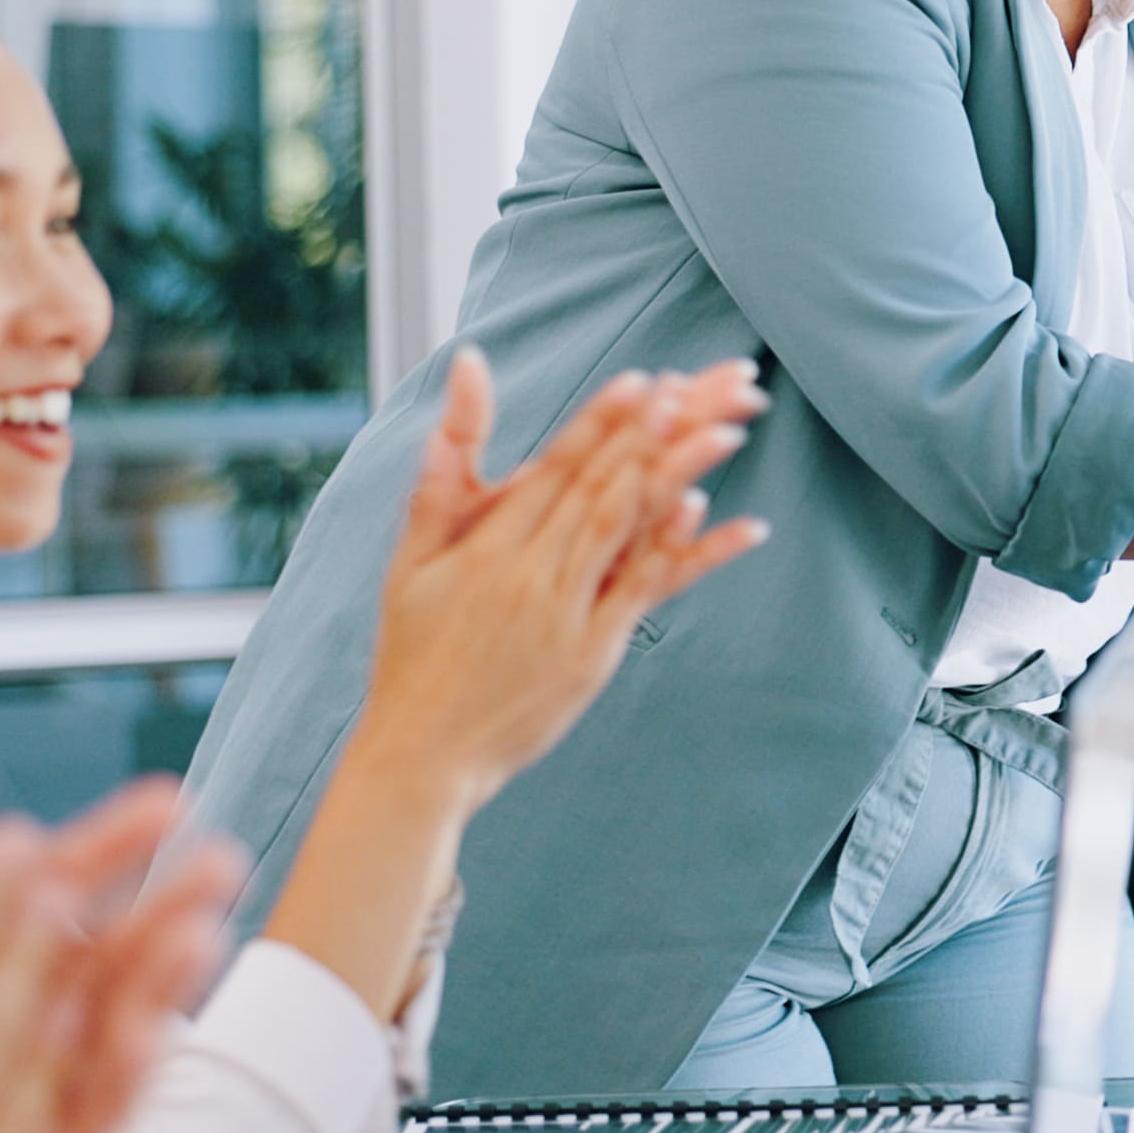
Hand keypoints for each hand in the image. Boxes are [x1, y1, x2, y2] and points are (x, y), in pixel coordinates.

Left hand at [0, 773, 231, 1132]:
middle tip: (222, 858)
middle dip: (159, 902)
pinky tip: (143, 1032)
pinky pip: (76, 1122)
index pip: (28, 891)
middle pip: (88, 953)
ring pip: (98, 1032)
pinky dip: (117, 1079)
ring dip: (158, 981)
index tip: (161, 806)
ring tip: (203, 929)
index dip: (99, 846)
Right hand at [356, 350, 772, 807]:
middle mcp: (527, 571)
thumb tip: (451, 396)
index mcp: (486, 545)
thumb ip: (439, 480)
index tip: (639, 380)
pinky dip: (675, 550)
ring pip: (624, 528)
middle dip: (648, 432)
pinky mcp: (590, 654)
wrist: (423, 752)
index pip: (553, 468)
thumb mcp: (409, 562)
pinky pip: (640, 591)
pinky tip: (709, 510)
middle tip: (694, 386)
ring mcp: (563, 613)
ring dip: (677, 475)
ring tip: (724, 430)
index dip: (599, 421)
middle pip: (598, 487)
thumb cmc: (413, 653)